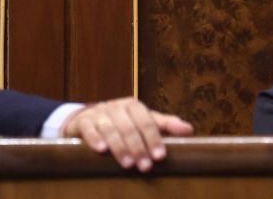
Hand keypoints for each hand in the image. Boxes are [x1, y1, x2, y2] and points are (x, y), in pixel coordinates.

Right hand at [61, 97, 192, 172]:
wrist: (89, 118)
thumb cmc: (123, 123)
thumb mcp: (144, 122)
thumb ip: (165, 126)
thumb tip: (189, 130)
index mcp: (134, 106)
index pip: (147, 121)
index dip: (154, 138)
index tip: (160, 156)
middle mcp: (116, 107)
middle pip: (129, 126)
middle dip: (138, 147)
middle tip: (145, 167)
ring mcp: (99, 112)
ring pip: (110, 128)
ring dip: (119, 147)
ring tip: (127, 164)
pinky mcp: (83, 121)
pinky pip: (88, 127)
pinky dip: (95, 138)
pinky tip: (101, 150)